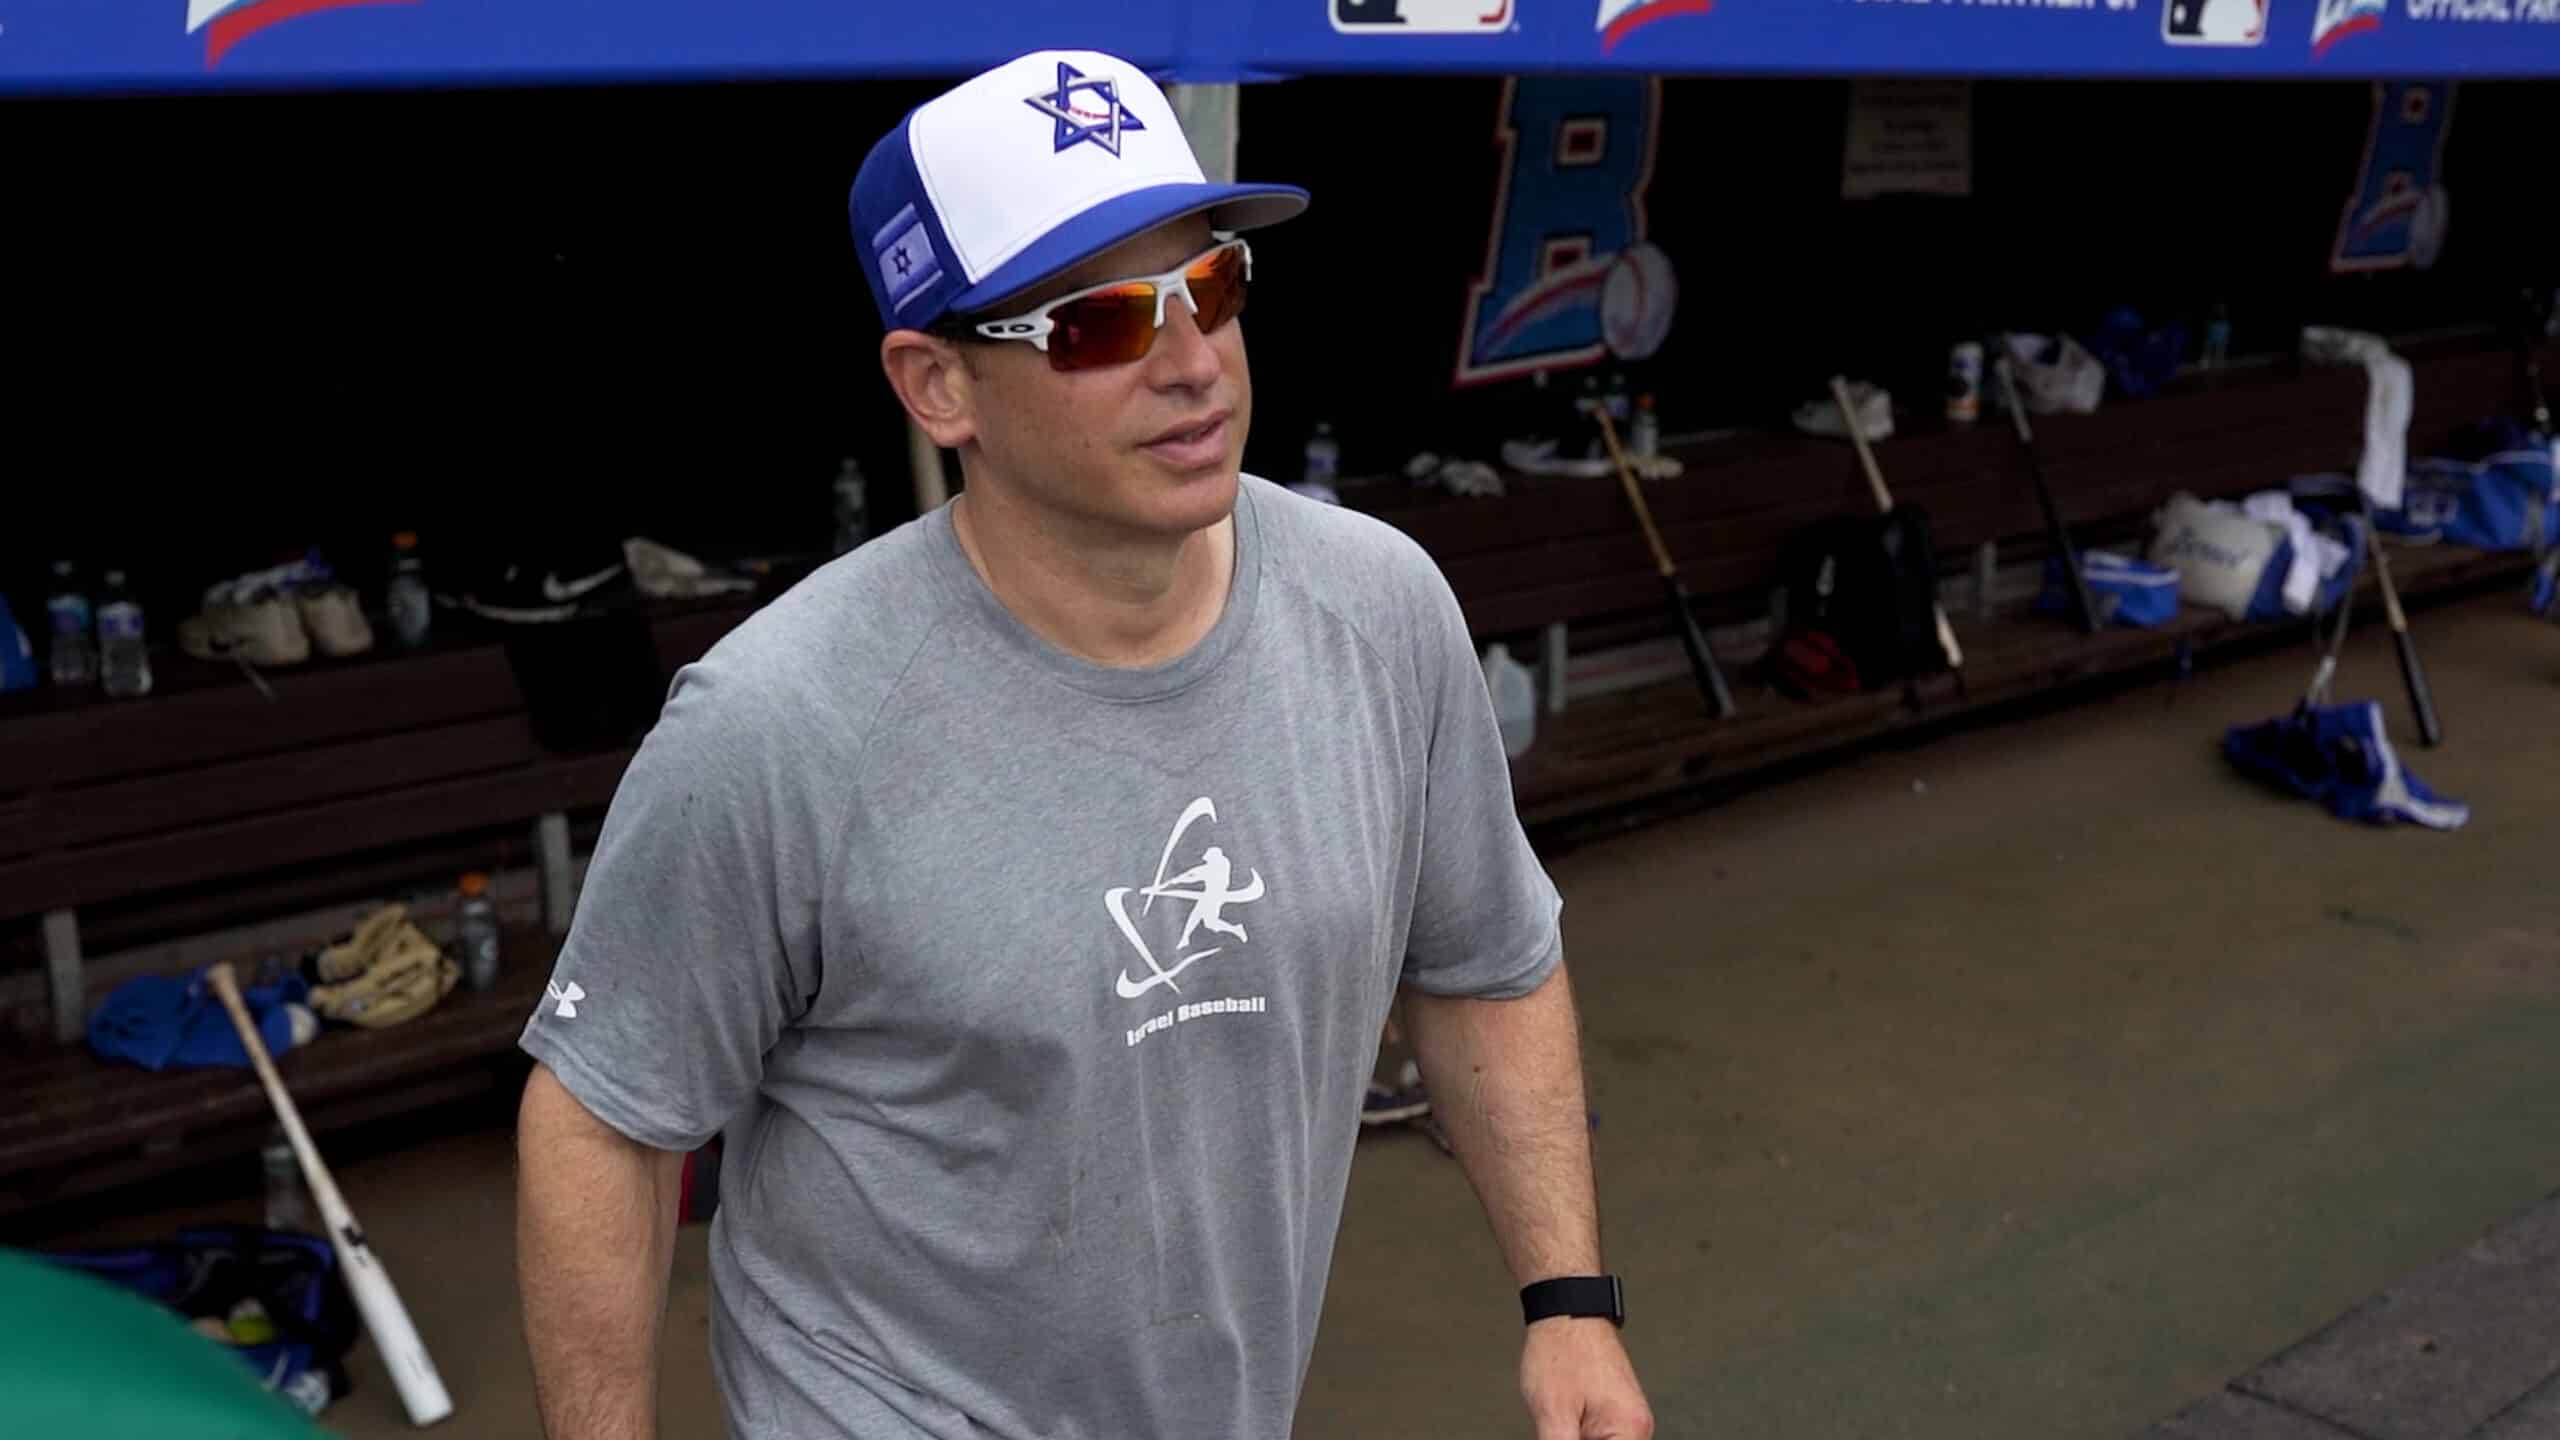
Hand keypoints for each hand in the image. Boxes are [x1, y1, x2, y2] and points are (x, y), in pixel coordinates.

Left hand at [1520, 1317, 1652, 1438]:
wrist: (1565, 1311)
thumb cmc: (1563, 1349)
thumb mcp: (1553, 1414)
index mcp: (1630, 1431)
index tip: (1563, 1438)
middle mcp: (1636, 1427)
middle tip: (1558, 1428)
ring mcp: (1627, 1419)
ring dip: (1575, 1439)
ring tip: (1559, 1422)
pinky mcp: (1615, 1412)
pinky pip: (1601, 1437)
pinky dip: (1578, 1436)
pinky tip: (1562, 1426)